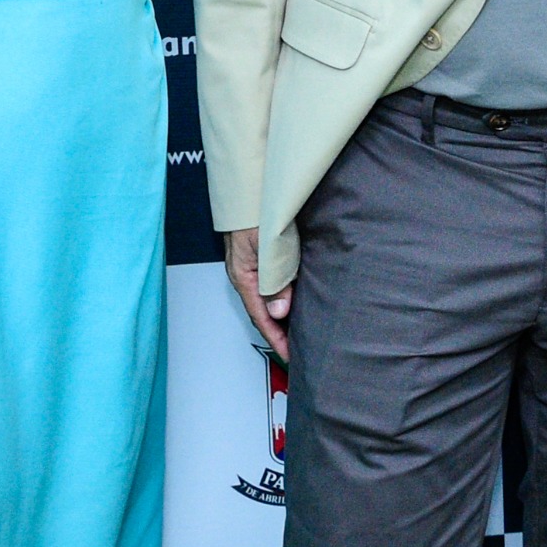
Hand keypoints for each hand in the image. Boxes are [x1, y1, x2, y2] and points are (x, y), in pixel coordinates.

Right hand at [223, 228, 293, 360]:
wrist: (249, 190)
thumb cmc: (255, 215)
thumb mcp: (265, 248)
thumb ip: (274, 279)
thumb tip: (280, 312)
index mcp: (243, 277)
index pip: (261, 317)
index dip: (276, 339)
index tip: (291, 356)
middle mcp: (247, 277)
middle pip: (264, 313)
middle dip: (280, 334)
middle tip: (300, 351)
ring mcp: (254, 269)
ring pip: (270, 300)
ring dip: (285, 318)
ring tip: (302, 334)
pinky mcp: (263, 260)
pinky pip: (274, 286)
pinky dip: (286, 300)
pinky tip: (298, 304)